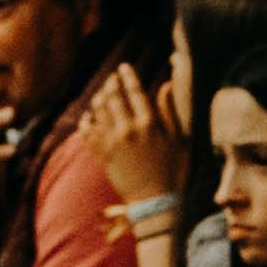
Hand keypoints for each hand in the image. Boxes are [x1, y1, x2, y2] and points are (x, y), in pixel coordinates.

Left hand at [77, 61, 180, 209]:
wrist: (154, 199)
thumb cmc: (173, 169)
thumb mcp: (179, 138)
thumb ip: (170, 110)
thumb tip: (165, 85)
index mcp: (150, 123)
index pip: (135, 91)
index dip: (128, 76)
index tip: (124, 66)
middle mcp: (128, 129)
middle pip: (113, 97)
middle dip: (112, 84)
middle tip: (112, 78)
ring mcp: (111, 141)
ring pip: (98, 111)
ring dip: (99, 99)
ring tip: (103, 94)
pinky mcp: (101, 154)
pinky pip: (87, 131)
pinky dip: (87, 120)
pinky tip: (89, 116)